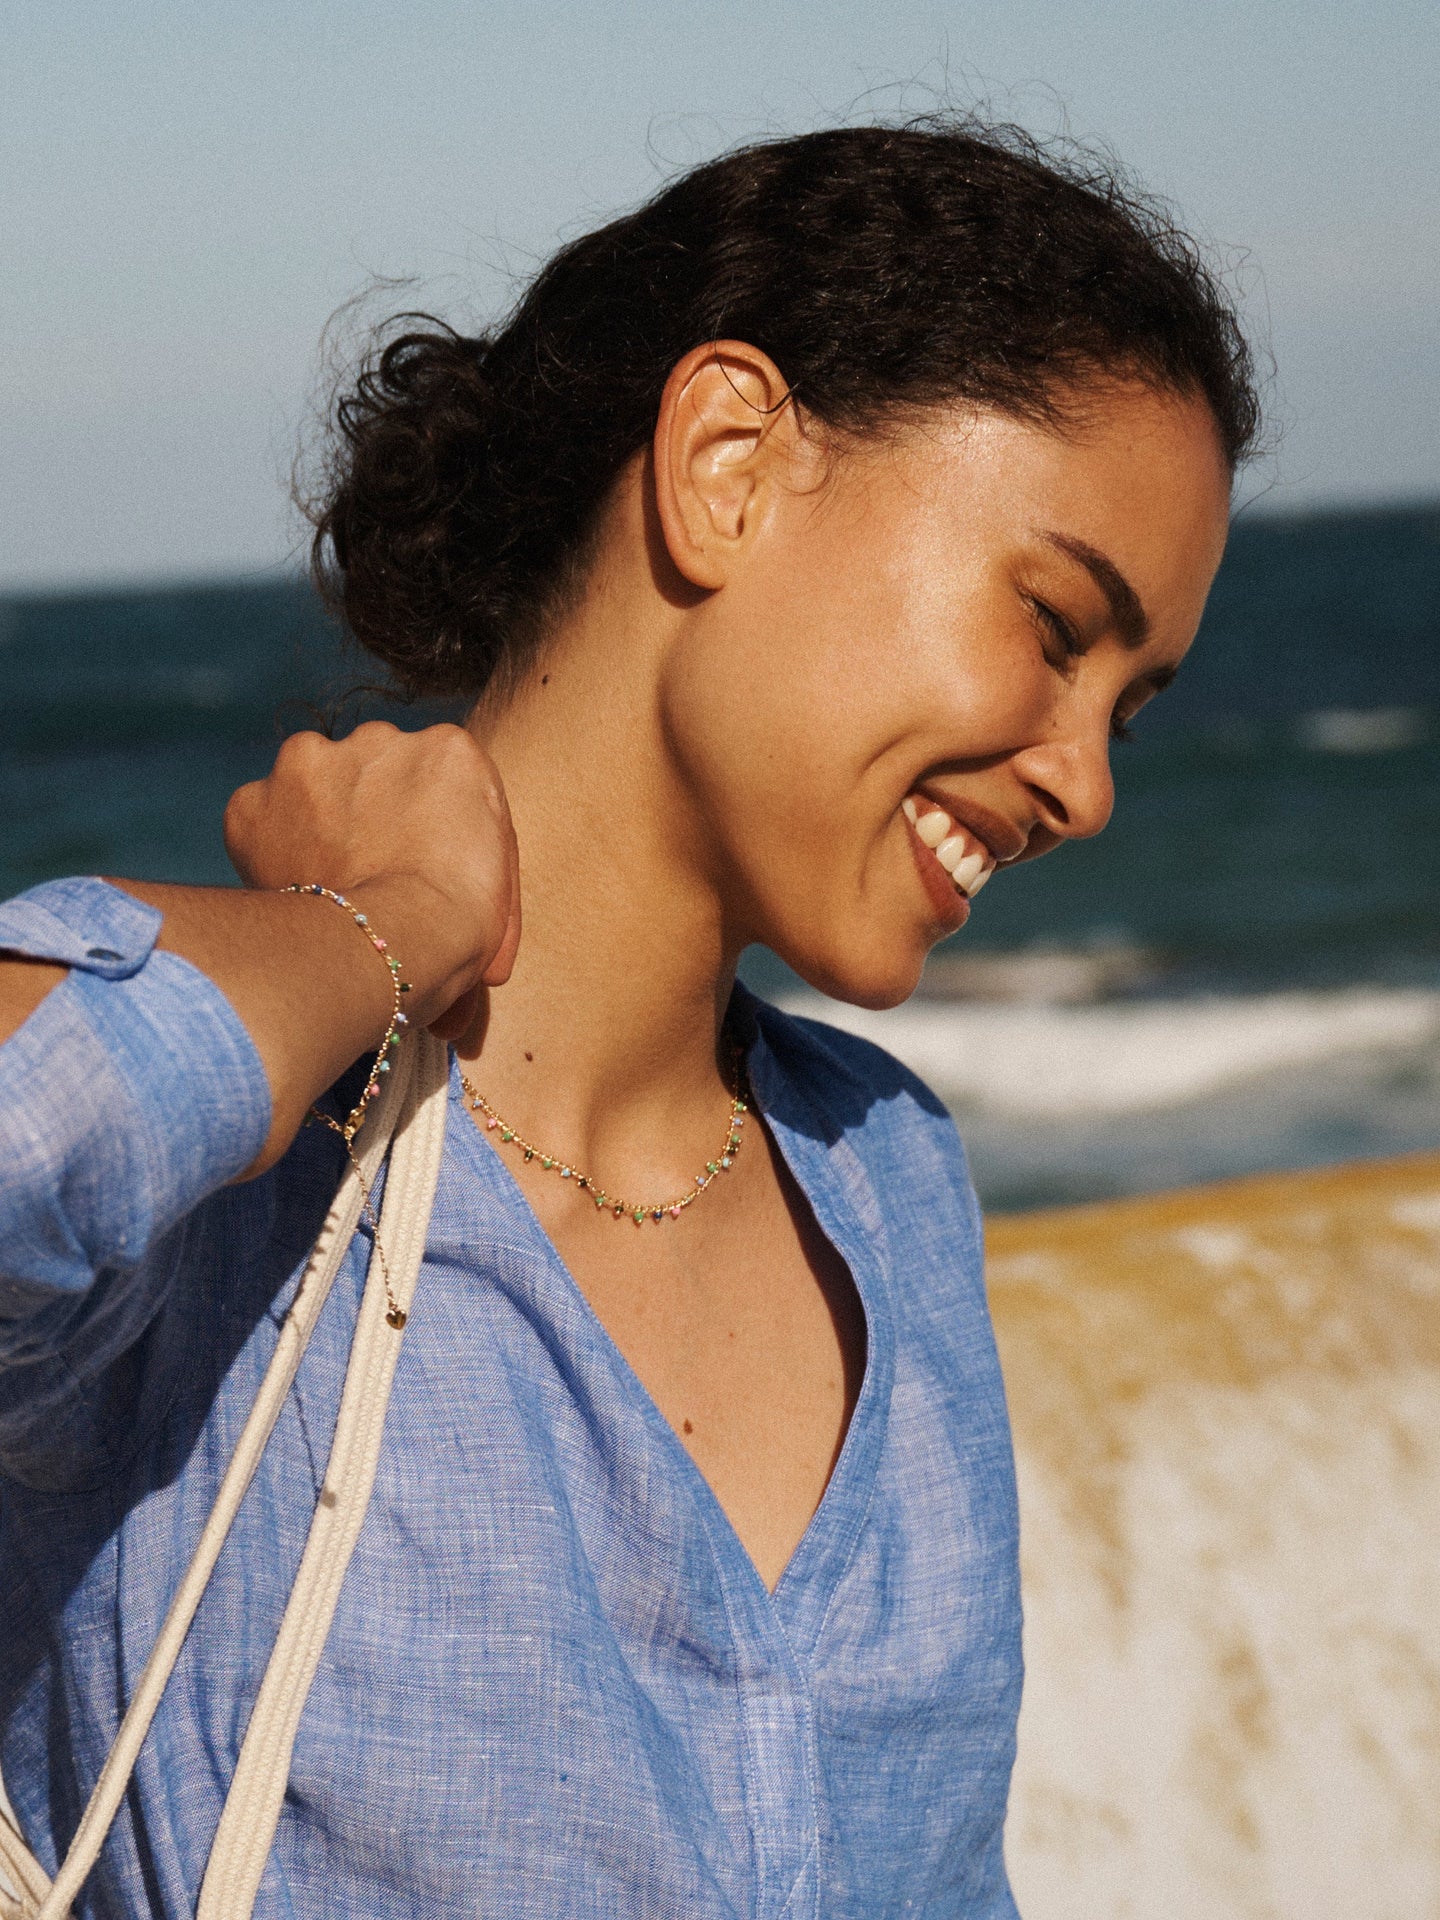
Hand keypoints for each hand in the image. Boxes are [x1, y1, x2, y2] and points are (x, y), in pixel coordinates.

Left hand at [224, 722, 519, 1035]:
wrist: (396, 942)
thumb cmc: (461, 928)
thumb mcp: (491, 892)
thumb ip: (467, 883)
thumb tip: (449, 974)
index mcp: (451, 751)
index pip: (438, 789)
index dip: (429, 841)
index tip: (422, 881)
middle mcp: (378, 736)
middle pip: (373, 779)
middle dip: (372, 824)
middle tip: (378, 886)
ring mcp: (309, 761)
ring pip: (313, 792)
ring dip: (321, 830)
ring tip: (334, 892)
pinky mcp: (254, 801)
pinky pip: (261, 823)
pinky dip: (270, 855)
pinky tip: (295, 893)